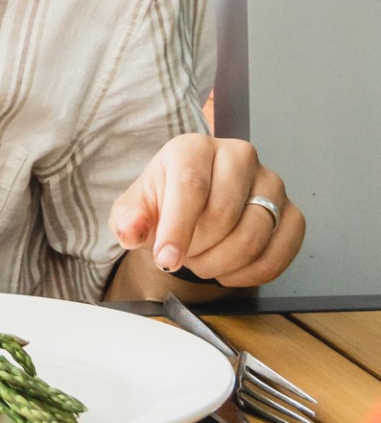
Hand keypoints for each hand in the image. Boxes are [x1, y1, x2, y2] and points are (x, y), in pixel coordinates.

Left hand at [111, 134, 303, 288]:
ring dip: (222, 263)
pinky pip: (279, 253)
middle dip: (197, 249)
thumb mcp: (137, 207)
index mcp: (195, 148)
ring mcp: (271, 183)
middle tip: (184, 255)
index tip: (166, 259)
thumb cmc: (167, 202)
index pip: (191, 185)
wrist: (194, 208)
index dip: (177, 228)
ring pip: (253, 237)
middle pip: (223, 214)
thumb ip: (129, 218)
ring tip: (204, 260)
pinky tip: (230, 270)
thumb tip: (130, 231)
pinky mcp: (292, 213)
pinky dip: (250, 274)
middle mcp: (239, 156)